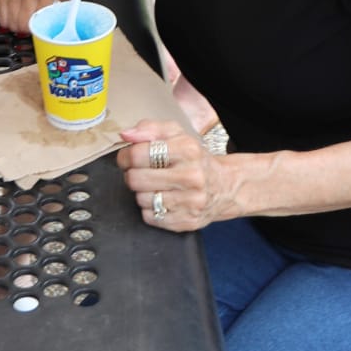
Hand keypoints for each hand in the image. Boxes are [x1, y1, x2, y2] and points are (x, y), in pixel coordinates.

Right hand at [0, 0, 74, 33]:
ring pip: (10, 20)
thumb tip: (47, 40)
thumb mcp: (66, 3)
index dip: (37, 30)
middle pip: (21, 21)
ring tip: (26, 21)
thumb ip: (57, 19)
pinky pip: (1, 15)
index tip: (39, 32)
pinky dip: (8, 19)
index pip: (37, 18)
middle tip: (33, 28)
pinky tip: (17, 16)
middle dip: (26, 30)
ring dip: (17, 25)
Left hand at [117, 120, 236, 232]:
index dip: (125, 156)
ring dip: (142, 193)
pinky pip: (150, 217)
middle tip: (140, 172)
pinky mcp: (187, 221)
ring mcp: (190, 202)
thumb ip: (150, 129)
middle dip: (132, 175)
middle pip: (135, 179)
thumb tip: (126, 134)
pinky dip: (151, 209)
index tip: (127, 158)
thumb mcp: (177, 135)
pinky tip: (162, 199)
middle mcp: (191, 176)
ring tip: (155, 186)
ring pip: (141, 200)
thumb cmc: (195, 159)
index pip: (138, 154)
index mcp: (188, 150)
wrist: (225, 186)